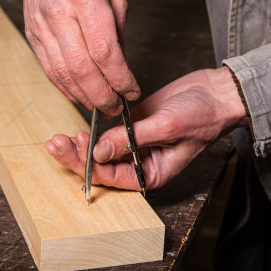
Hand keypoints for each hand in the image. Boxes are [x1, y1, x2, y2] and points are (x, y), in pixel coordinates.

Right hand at [22, 0, 139, 115]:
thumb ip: (118, 30)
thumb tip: (122, 69)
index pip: (104, 50)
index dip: (120, 78)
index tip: (132, 91)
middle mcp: (58, 12)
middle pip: (81, 68)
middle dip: (102, 95)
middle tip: (117, 108)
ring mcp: (41, 24)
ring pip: (62, 73)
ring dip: (83, 97)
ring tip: (101, 107)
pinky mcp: (32, 34)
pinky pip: (48, 69)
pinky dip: (66, 88)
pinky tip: (80, 95)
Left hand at [45, 67, 247, 189]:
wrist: (214, 93)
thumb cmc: (202, 116)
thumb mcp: (167, 127)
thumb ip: (132, 139)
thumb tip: (99, 150)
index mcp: (151, 174)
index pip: (113, 177)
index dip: (92, 164)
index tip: (79, 145)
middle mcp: (139, 164)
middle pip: (101, 167)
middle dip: (77, 157)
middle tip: (55, 145)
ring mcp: (134, 146)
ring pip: (100, 151)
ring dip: (79, 145)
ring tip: (57, 139)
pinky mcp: (131, 128)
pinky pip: (106, 134)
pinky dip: (91, 131)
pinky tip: (77, 126)